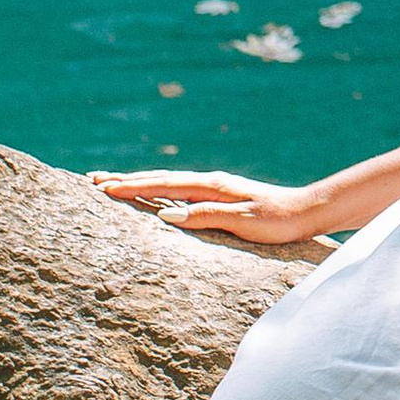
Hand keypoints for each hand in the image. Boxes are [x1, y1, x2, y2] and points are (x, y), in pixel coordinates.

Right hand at [87, 168, 333, 243]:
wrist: (306, 212)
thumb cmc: (277, 220)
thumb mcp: (242, 220)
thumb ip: (205, 215)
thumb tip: (166, 214)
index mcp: (211, 186)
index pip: (163, 186)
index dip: (132, 187)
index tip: (102, 188)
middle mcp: (209, 183)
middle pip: (159, 179)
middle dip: (126, 179)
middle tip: (92, 179)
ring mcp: (214, 188)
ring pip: (168, 182)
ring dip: (139, 182)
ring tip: (112, 183)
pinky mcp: (219, 196)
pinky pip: (180, 190)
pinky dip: (159, 189)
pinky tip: (152, 195)